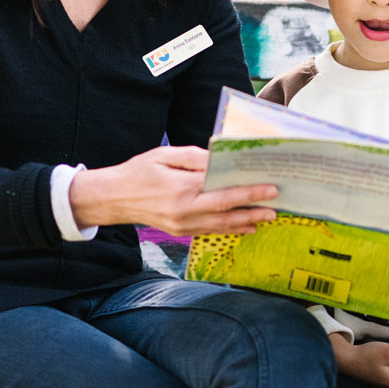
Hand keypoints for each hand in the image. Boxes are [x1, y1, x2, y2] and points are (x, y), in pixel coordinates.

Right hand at [69, 146, 277, 235]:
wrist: (112, 198)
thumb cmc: (138, 171)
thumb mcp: (164, 155)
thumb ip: (194, 157)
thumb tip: (220, 159)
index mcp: (180, 189)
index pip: (221, 189)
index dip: (248, 189)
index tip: (270, 186)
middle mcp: (183, 211)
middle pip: (226, 211)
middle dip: (254, 208)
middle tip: (276, 205)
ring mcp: (181, 225)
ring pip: (220, 226)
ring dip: (246, 222)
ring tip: (267, 217)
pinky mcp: (178, 232)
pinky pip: (209, 231)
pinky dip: (229, 229)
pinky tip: (245, 226)